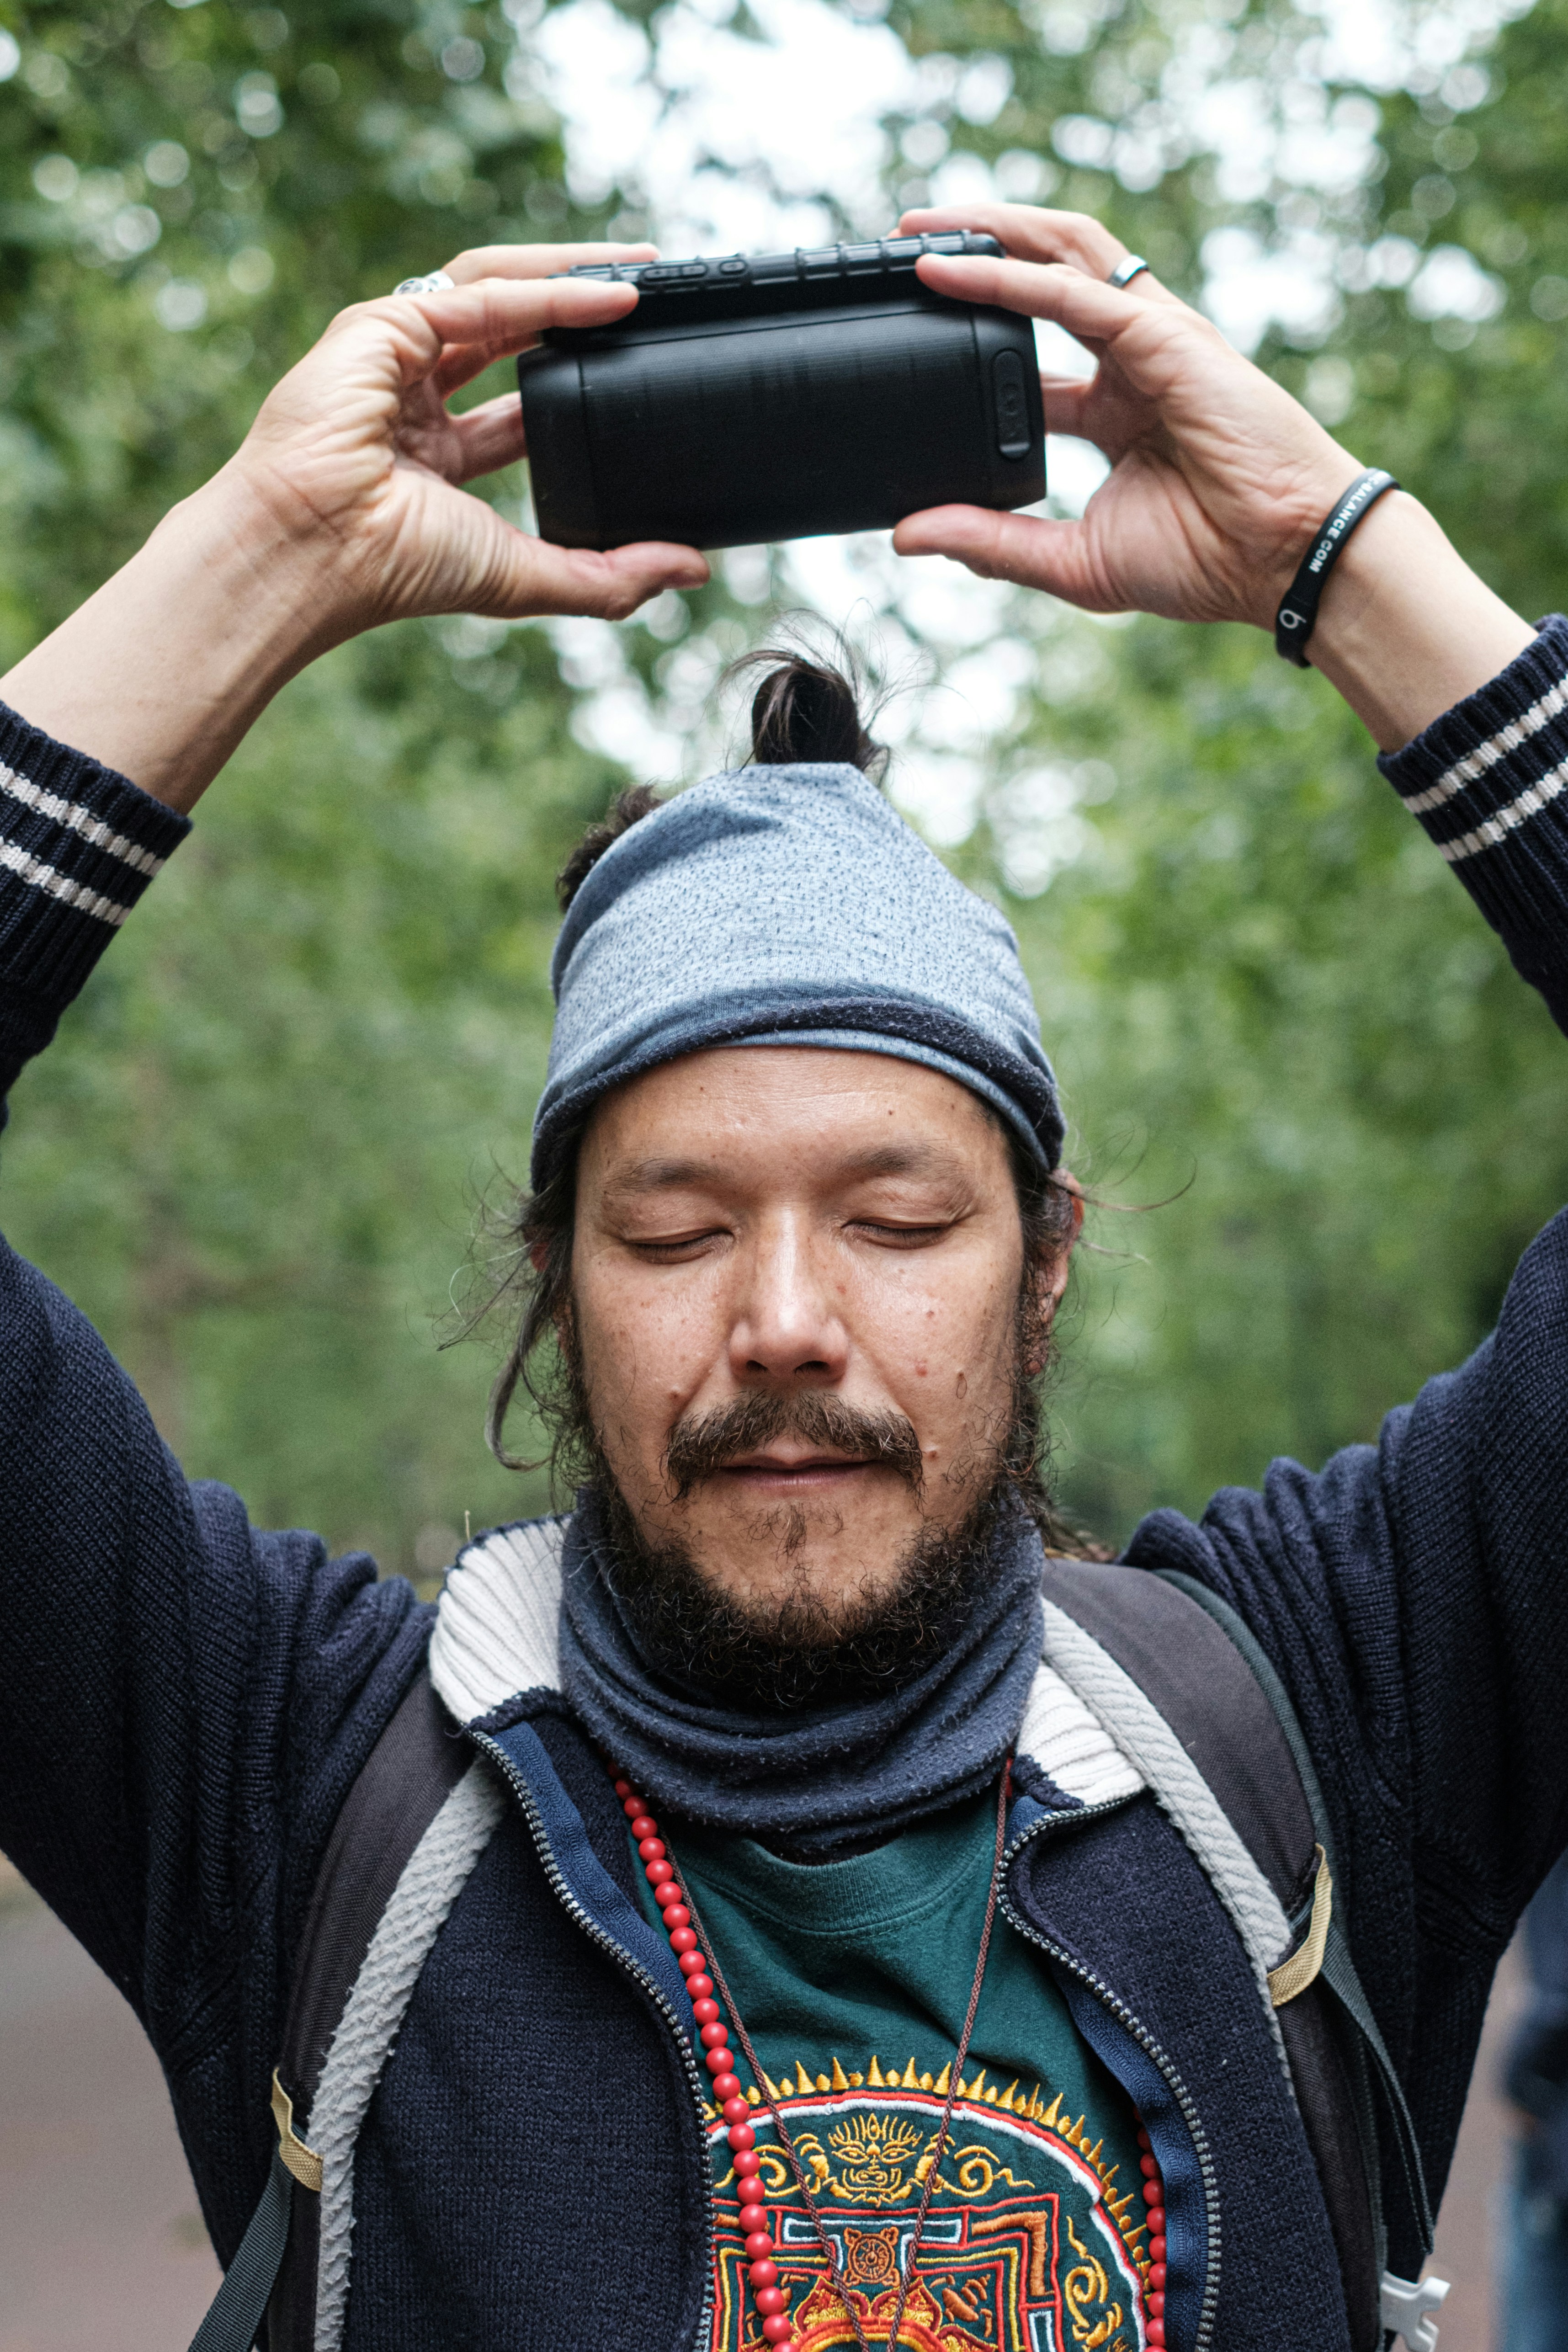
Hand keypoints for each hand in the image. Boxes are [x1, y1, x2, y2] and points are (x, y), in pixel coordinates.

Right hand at [1, 243, 710, 809]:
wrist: (314, 553)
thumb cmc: (393, 570)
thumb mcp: (526, 576)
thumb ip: (609, 578)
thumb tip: (694, 570)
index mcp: (436, 451)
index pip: (521, 400)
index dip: (580, 378)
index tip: (639, 368)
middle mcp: (415, 395)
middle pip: (514, 327)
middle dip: (583, 305)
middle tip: (655, 293)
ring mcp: (394, 354)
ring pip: (497, 289)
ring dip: (571, 275)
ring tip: (643, 271)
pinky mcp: (380, 325)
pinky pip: (479, 294)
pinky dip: (545, 290)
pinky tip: (607, 294)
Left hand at [891, 203, 1360, 627]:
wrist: (1285, 559)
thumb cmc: (1204, 560)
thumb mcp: (1073, 562)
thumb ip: (991, 544)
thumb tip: (908, 536)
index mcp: (1113, 409)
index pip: (1031, 356)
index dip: (973, 337)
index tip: (913, 334)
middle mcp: (1130, 362)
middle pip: (1042, 276)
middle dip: (977, 251)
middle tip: (905, 245)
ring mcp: (1151, 341)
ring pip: (1061, 255)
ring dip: (990, 234)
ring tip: (920, 231)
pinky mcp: (1166, 337)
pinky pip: (1074, 293)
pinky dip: (1011, 279)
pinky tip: (954, 272)